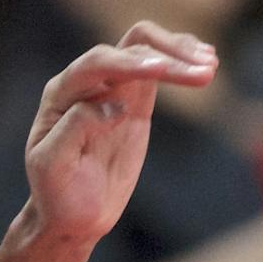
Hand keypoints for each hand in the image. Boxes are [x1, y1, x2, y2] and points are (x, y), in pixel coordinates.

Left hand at [22, 22, 217, 245]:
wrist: (71, 213)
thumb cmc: (56, 191)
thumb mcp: (52, 165)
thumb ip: (75, 128)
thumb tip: (114, 103)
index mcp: (61, 93)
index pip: (97, 63)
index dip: (130, 63)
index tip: (162, 70)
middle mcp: (87, 82)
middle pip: (129, 48)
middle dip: (167, 55)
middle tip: (203, 71)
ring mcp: (114, 88)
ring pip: (147, 48)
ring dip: (179, 51)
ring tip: (210, 65)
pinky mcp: (136, 101)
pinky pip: (158, 68)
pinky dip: (181, 60)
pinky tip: (206, 64)